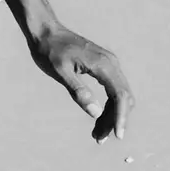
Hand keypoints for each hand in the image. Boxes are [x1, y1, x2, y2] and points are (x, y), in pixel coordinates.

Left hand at [28, 25, 133, 142]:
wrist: (46, 31)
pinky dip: (108, 106)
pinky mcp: (104, 67)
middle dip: (115, 120)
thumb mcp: (60, 72)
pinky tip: (97, 118)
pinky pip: (112, 90)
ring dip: (111, 115)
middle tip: (100, 138)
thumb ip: (78, 92)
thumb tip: (96, 113)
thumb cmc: (49, 51)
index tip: (118, 135)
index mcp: (103, 65)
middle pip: (123, 98)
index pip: (120, 96)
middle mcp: (111, 64)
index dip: (121, 117)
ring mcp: (109, 64)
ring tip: (98, 134)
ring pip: (119, 95)